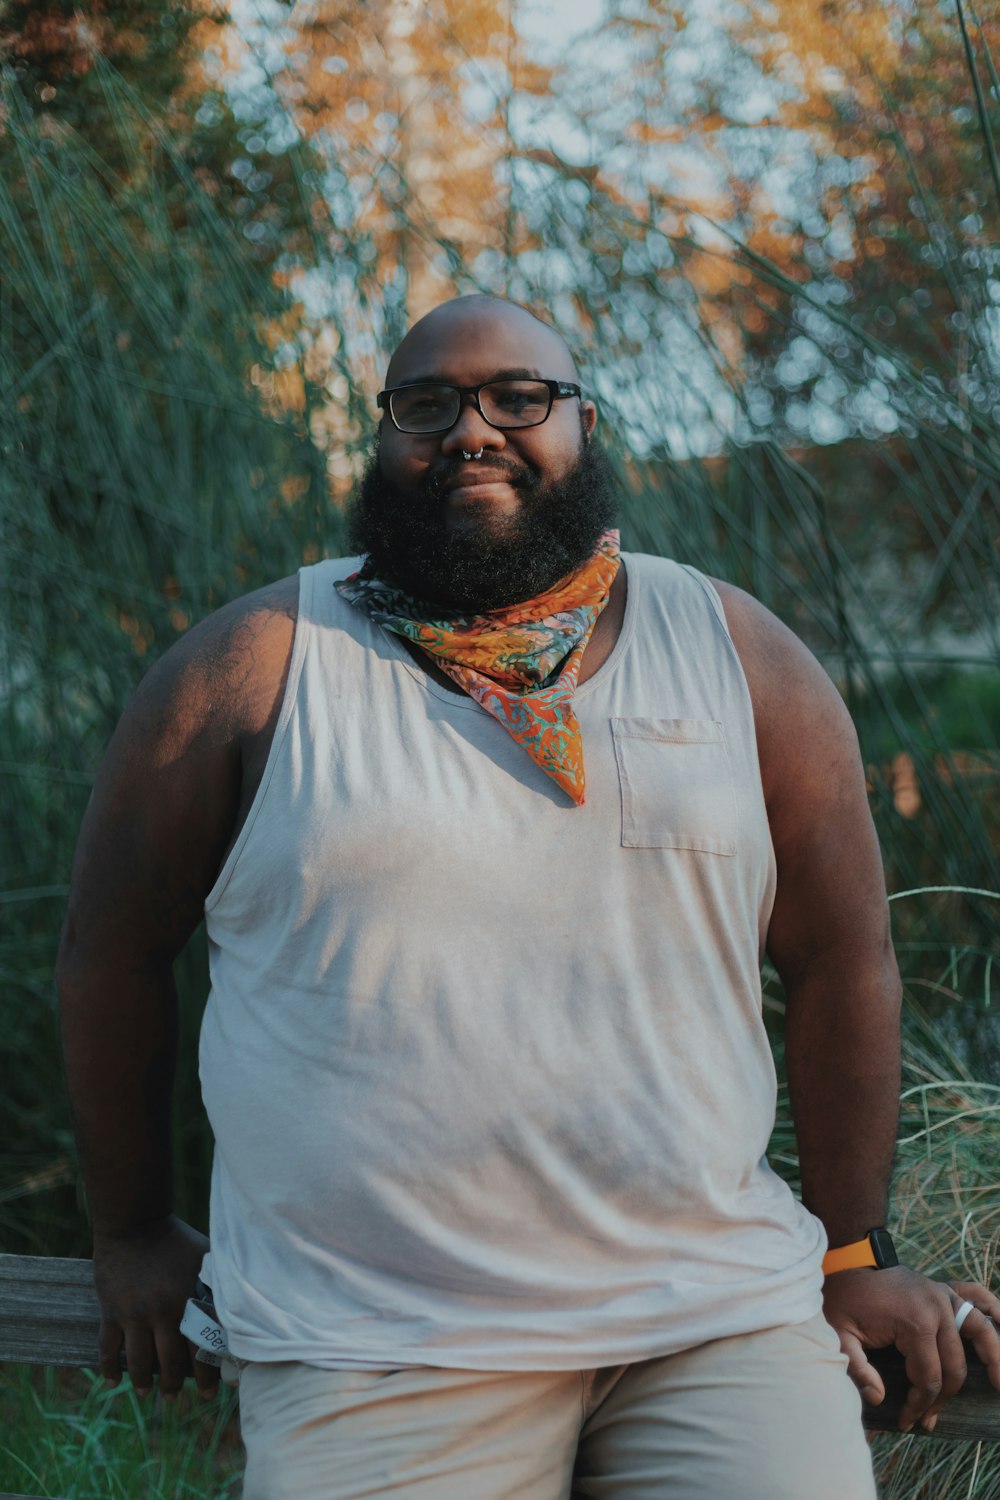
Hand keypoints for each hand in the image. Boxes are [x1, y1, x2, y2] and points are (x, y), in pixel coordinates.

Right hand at [92, 1214, 219, 1400]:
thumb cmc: (177, 1241)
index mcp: (189, 1301)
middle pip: (170, 1362)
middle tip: (174, 1399)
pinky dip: (109, 1367)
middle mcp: (163, 1312)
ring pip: (139, 1361)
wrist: (135, 1223)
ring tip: (147, 1392)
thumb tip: (243, 1309)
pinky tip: (112, 1381)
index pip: (201, 1348)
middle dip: (173, 1385)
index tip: (209, 1393)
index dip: (206, 1375)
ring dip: (143, 1382)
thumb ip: (218, 1286)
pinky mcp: (111, 1311)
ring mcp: (134, 1313)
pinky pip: (108, 1348)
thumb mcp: (206, 1258)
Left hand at [822, 1265, 999, 1431]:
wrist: (845, 1263)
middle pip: (954, 1367)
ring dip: (995, 1359)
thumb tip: (879, 1398)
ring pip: (980, 1333)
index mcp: (915, 1321)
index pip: (929, 1378)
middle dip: (942, 1398)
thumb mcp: (839, 1335)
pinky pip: (976, 1296)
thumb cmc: (843, 1301)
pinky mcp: (943, 1288)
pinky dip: (994, 1310)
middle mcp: (937, 1307)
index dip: (920, 1405)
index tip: (906, 1421)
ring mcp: (943, 1294)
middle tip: (927, 1419)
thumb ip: (857, 1369)